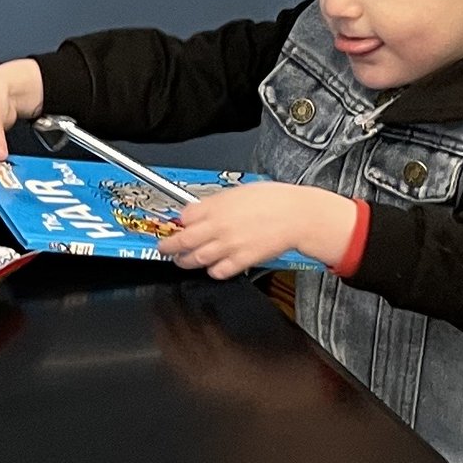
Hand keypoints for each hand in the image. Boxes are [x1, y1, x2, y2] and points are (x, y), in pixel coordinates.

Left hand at [158, 182, 359, 279]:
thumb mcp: (239, 191)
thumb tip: (200, 210)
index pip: (184, 216)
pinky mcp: (242, 260)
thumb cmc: (274, 200)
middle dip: (168, 246)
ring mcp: (229, 245)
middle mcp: (219, 226)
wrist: (297, 215)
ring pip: (196, 259)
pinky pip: (218, 271)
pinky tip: (212, 266)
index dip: (178, 222)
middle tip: (164, 248)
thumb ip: (217, 203)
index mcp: (218, 206)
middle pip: (183, 240)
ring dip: (185, 261)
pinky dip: (211, 270)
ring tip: (182, 260)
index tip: (176, 225)